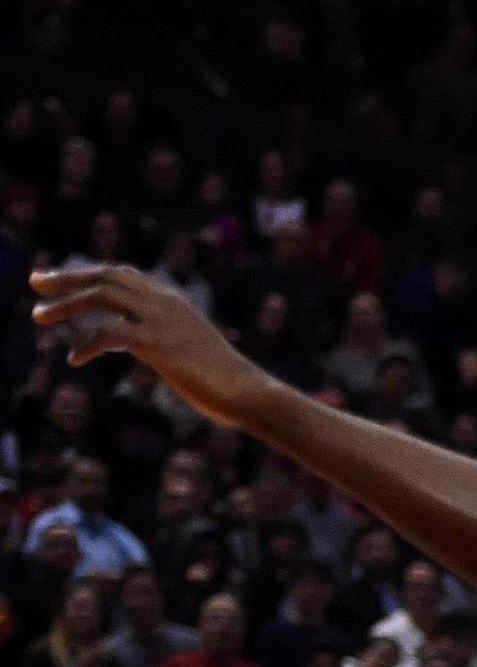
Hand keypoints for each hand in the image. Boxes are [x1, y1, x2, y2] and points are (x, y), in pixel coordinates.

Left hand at [27, 264, 282, 426]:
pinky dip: (87, 346)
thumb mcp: (189, 348)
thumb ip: (160, 337)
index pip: (122, 274)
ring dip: (65, 305)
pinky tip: (75, 360)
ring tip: (39, 316)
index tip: (62, 281)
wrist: (249, 393)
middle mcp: (164, 301)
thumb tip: (139, 345)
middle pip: (105, 276)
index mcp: (172, 299)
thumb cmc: (224, 381)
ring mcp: (160, 319)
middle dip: (66, 278)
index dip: (88, 275)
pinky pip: (108, 335)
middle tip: (36, 282)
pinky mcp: (157, 343)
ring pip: (100, 296)